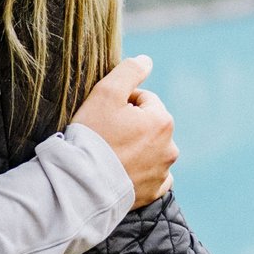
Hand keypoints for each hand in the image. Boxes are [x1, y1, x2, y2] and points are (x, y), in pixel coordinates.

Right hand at [74, 55, 176, 209]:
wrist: (83, 184)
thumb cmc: (94, 136)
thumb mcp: (106, 93)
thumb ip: (129, 71)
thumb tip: (147, 61)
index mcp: (162, 121)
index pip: (143, 99)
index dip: (121, 103)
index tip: (104, 115)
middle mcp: (170, 147)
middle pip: (148, 125)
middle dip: (131, 125)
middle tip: (105, 134)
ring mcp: (162, 172)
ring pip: (150, 150)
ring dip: (136, 148)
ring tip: (110, 154)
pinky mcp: (153, 192)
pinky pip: (152, 176)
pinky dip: (140, 172)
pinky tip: (122, 171)